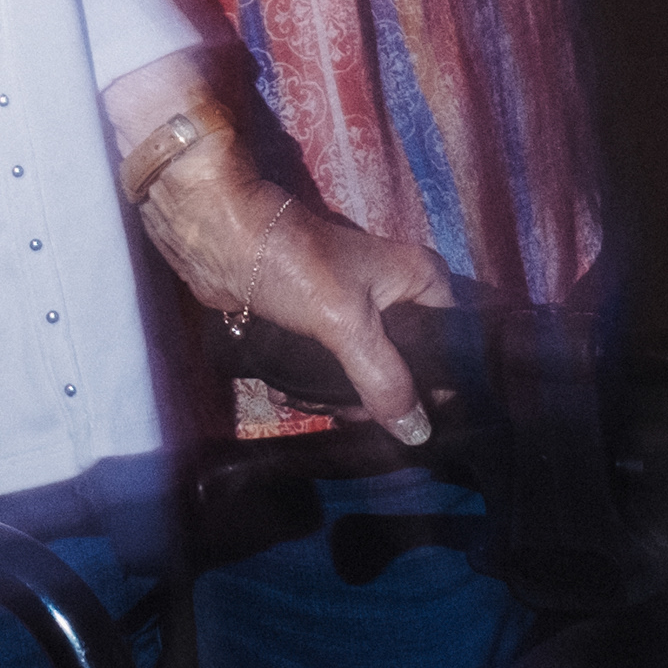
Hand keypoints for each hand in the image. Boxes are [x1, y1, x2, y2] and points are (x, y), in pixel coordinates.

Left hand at [137, 136, 456, 443]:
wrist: (216, 235)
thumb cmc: (290, 262)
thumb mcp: (347, 322)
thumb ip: (384, 379)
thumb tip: (417, 432)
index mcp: (422, 284)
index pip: (451, 353)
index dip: (432, 393)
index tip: (402, 421)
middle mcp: (398, 297)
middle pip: (408, 371)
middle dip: (375, 400)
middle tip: (344, 410)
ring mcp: (359, 311)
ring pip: (368, 375)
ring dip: (340, 396)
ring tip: (312, 400)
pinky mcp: (322, 323)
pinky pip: (334, 369)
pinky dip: (316, 386)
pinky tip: (292, 394)